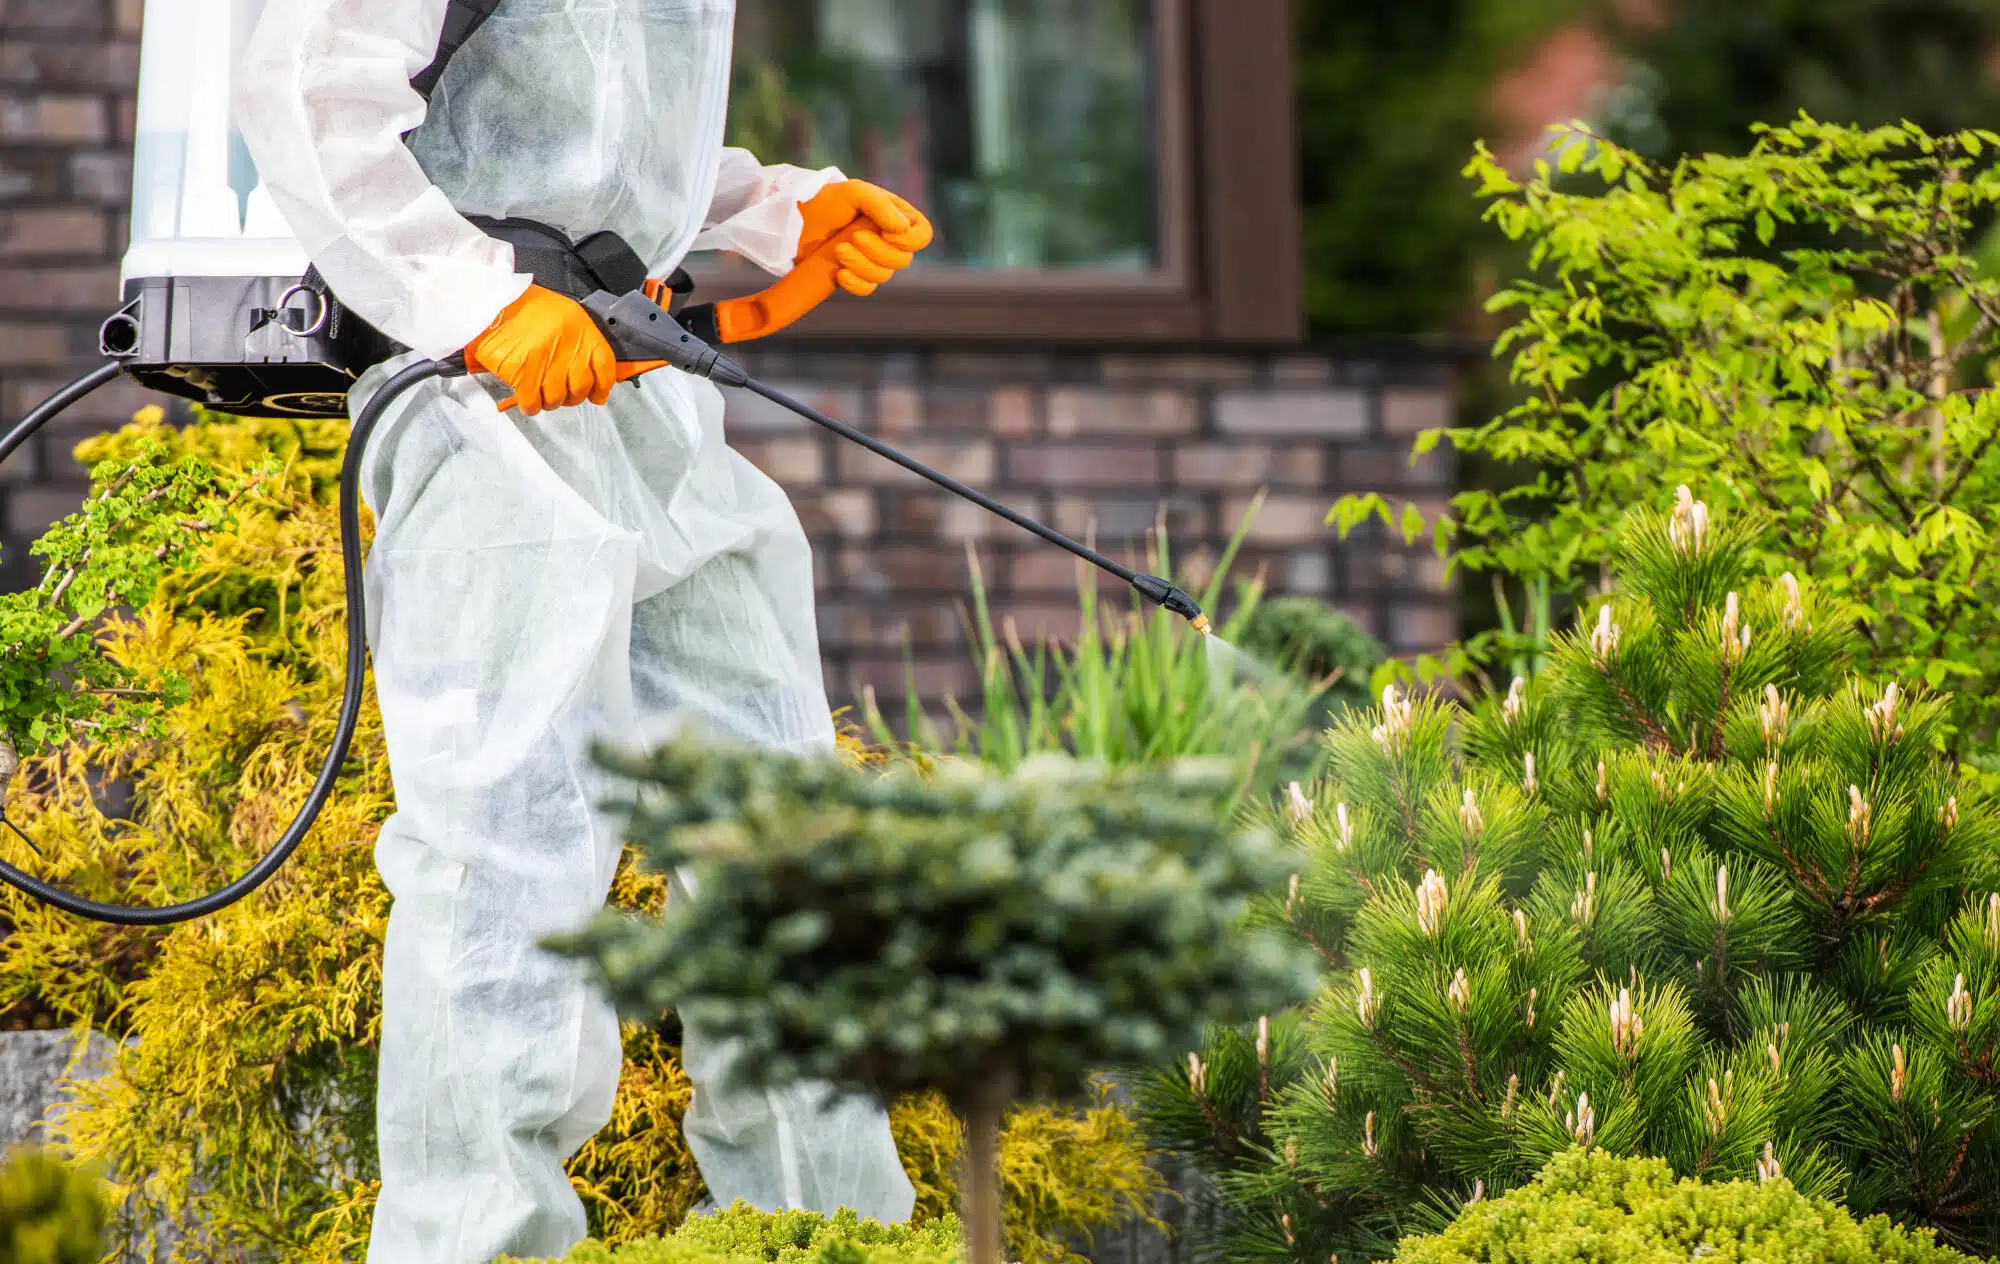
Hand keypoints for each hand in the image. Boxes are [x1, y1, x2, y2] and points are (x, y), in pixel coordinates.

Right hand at [464, 284, 616, 414]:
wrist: (492, 302)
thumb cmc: (527, 308)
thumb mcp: (566, 315)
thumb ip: (580, 343)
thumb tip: (591, 375)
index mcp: (582, 331)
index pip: (605, 368)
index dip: (602, 387)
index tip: (597, 395)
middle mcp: (568, 349)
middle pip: (580, 389)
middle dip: (572, 396)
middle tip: (559, 390)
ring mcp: (545, 363)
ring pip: (556, 399)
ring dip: (548, 400)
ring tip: (539, 389)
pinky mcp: (521, 374)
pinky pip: (532, 403)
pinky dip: (530, 406)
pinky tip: (526, 398)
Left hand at [796, 179, 933, 295]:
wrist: (794, 221)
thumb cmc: (826, 200)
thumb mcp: (855, 192)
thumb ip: (881, 205)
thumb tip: (901, 230)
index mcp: (896, 216)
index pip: (923, 235)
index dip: (910, 240)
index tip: (885, 232)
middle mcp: (889, 239)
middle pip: (903, 260)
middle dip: (877, 251)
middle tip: (852, 237)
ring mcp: (873, 259)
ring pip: (884, 275)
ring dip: (861, 265)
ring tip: (839, 250)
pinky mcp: (855, 276)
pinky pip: (867, 289)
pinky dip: (855, 283)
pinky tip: (839, 273)